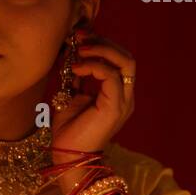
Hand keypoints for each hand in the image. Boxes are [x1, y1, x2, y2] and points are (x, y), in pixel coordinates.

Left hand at [52, 29, 135, 158]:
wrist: (68, 157)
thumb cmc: (69, 131)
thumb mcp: (69, 95)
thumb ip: (75, 76)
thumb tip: (71, 52)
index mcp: (118, 94)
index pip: (119, 60)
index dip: (101, 43)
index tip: (78, 37)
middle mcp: (126, 96)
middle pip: (127, 57)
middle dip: (103, 42)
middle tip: (80, 37)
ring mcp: (124, 102)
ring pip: (125, 63)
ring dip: (101, 50)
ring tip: (80, 50)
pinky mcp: (115, 108)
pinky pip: (113, 77)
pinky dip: (95, 66)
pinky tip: (77, 68)